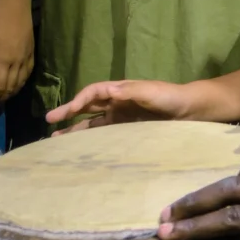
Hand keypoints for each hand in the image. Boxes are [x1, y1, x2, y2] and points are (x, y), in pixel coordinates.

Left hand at [0, 0, 33, 112]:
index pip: (0, 87)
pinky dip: (21, 83)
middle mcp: (18, 62)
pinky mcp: (32, 52)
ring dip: (11, 93)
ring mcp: (27, 57)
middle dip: (1, 100)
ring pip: (21, 83)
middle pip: (11, 88)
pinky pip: (28, 74)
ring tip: (2, 98)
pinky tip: (15, 84)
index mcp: (4, 59)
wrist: (16, 2)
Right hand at [46, 78, 194, 127]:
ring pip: (92, 123)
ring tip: (57, 139)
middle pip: (87, 107)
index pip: (93, 93)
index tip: (66, 111)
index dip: (78, 101)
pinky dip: (91, 140)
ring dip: (76, 129)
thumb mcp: (151, 92)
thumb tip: (108, 90)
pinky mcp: (127, 131)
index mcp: (120, 90)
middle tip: (48, 121)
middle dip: (68, 113)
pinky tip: (81, 149)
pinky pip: (105, 135)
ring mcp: (121, 117)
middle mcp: (117, 103)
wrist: (190, 110)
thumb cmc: (170, 97)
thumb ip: (130, 92)